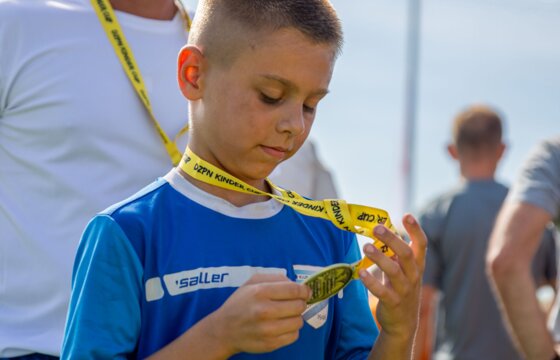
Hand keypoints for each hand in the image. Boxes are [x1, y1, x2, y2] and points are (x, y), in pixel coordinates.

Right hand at [210, 273, 310, 355]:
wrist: (224, 330)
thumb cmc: (240, 303)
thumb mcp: (252, 282)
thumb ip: (275, 278)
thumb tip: (298, 285)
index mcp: (260, 292)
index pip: (294, 290)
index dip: (304, 290)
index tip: (305, 292)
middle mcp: (264, 311)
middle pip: (299, 306)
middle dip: (300, 303)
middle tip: (293, 303)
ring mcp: (267, 329)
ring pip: (298, 322)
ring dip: (295, 317)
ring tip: (285, 315)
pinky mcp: (270, 344)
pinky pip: (294, 336)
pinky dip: (291, 330)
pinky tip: (281, 326)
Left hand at [359, 214, 426, 339]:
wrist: (403, 323)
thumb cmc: (401, 289)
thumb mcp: (403, 270)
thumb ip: (396, 253)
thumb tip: (382, 230)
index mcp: (417, 265)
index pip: (421, 244)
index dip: (416, 230)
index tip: (407, 215)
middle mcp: (414, 276)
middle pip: (406, 254)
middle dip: (392, 239)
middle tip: (377, 228)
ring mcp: (404, 290)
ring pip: (394, 271)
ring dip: (379, 258)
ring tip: (366, 247)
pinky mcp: (393, 303)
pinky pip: (382, 291)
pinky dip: (372, 281)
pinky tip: (361, 272)